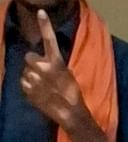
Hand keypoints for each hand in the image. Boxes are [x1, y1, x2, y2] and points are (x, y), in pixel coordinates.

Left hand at [20, 10, 84, 128]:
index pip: (49, 40)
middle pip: (29, 57)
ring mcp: (33, 79)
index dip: (45, 25)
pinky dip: (29, 87)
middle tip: (44, 74)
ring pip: (25, 71)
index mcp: (56, 63)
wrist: (70, 114)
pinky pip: (23, 82)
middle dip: (34, 64)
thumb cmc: (73, 94)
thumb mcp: (68, 75)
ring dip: (32, 76)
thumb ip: (54, 66)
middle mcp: (43, 68)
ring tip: (44, 87)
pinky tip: (40, 94)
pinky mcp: (27, 89)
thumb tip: (42, 63)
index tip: (40, 12)